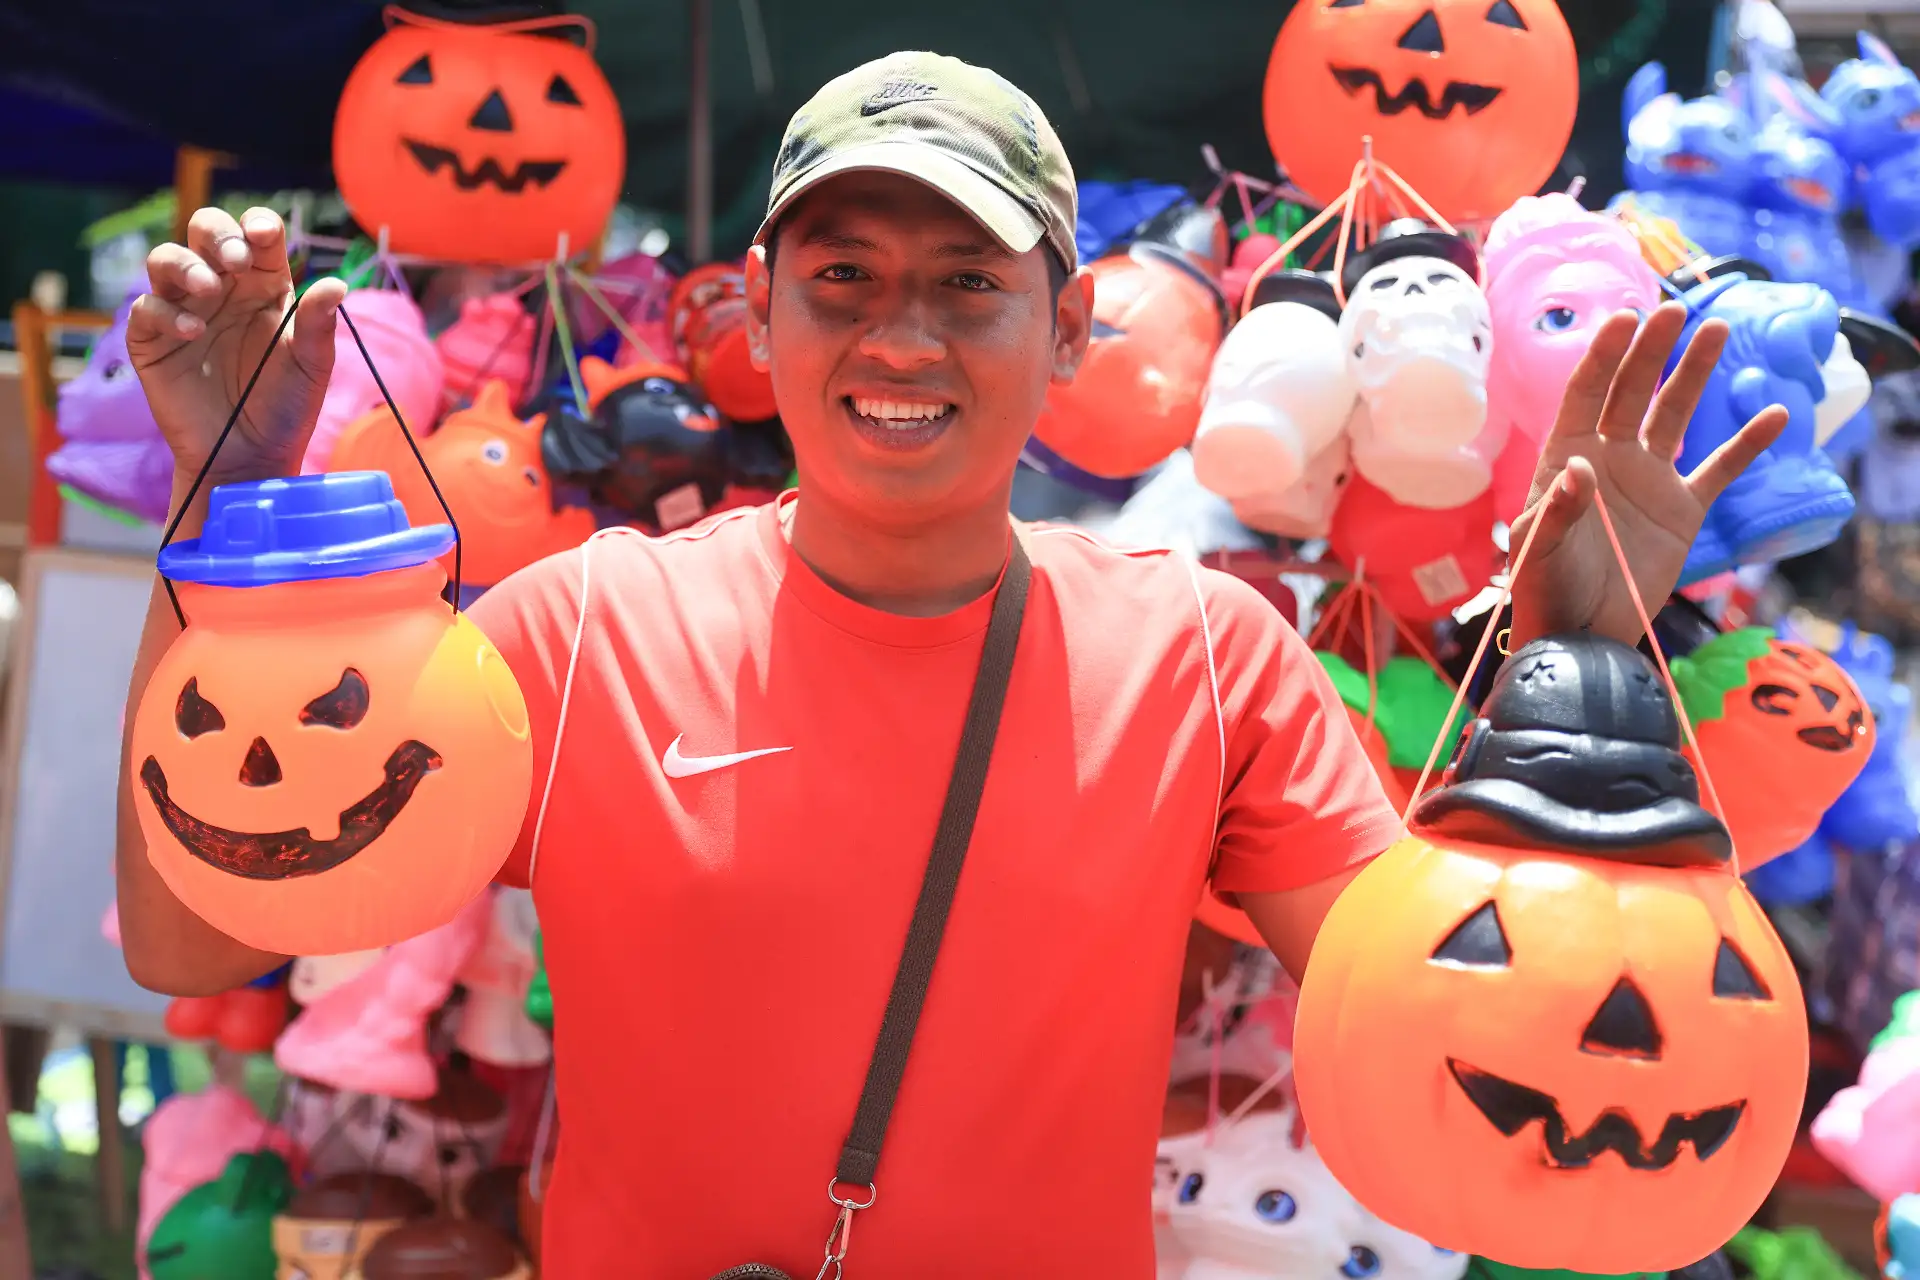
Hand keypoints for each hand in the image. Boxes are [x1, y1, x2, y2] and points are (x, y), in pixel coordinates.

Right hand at [128, 207, 346, 490]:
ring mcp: (184, 309)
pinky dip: (166, 312)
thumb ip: (319, 324)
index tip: (263, 235)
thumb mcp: (312, 365)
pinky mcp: (153, 339)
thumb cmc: (286, 406)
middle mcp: (222, 289)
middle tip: (234, 261)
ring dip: (185, 264)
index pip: (256, 237)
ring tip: (208, 290)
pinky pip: (147, 308)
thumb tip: (337, 284)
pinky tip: (193, 333)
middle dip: (216, 233)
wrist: (251, 455)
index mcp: (263, 285)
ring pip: (166, 259)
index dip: (257, 225)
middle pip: (205, 232)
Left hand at [1507, 302, 1788, 648]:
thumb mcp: (1541, 549)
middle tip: (1674, 311)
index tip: (1626, 319)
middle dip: (1651, 351)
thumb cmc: (1546, 589)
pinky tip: (1776, 415)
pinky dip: (1747, 444)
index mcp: (1566, 457)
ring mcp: (1648, 479)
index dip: (1604, 356)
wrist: (1581, 634)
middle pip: (1632, 391)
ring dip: (1695, 374)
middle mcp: (1608, 457)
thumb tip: (1579, 468)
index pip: (1586, 394)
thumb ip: (1558, 509)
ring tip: (1717, 331)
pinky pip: (1720, 468)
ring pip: (1675, 414)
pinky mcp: (1682, 509)